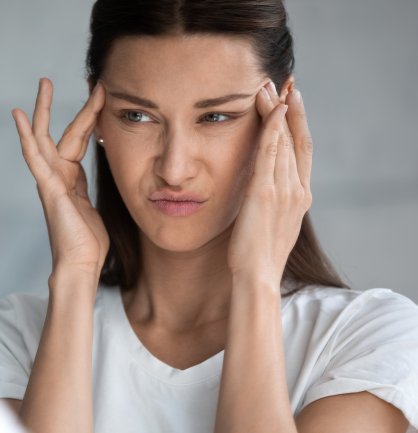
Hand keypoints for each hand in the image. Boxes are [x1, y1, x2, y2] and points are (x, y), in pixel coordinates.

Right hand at [12, 78, 107, 282]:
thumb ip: (91, 188)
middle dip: (57, 106)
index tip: (100, 94)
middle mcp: (57, 175)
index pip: (78, 139)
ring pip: (42, 138)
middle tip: (49, 78)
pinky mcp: (48, 187)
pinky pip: (35, 156)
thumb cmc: (88, 242)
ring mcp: (50, 181)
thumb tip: (101, 178)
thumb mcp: (95, 207)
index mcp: (70, 179)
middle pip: (58, 132)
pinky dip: (26, 135)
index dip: (88, 116)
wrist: (80, 265)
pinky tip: (19, 116)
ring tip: (42, 84)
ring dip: (42, 110)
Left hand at [228, 81, 312, 287]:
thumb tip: (258, 185)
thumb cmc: (257, 255)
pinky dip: (272, 129)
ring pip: (283, 141)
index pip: (302, 150)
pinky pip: (270, 154)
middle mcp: (297, 190)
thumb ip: (269, 200)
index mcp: (300, 196)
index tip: (291, 99)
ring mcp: (284, 191)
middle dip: (288, 108)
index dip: (298, 122)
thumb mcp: (269, 222)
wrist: (257, 277)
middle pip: (295, 139)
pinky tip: (271, 109)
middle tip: (281, 82)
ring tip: (268, 86)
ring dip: (276, 111)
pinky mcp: (265, 193)